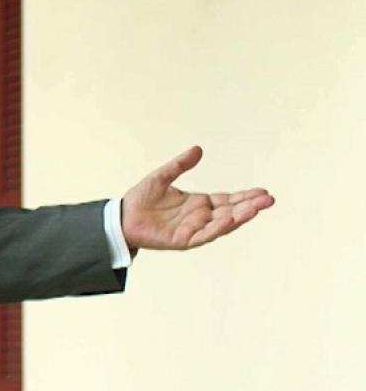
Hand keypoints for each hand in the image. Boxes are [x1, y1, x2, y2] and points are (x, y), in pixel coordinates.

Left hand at [121, 146, 274, 250]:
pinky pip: (204, 235)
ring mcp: (193, 230)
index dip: (245, 197)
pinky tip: (229, 219)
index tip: (263, 192)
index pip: (228, 200)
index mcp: (199, 204)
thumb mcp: (162, 177)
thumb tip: (198, 149)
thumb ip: (179, 165)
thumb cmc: (141, 199)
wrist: (121, 218)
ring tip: (256, 208)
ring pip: (222, 224)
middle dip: (250, 206)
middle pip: (231, 212)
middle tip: (269, 199)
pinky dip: (217, 228)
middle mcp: (200, 218)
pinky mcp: (183, 240)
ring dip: (239, 217)